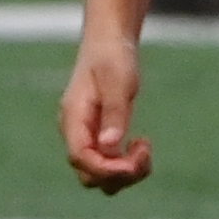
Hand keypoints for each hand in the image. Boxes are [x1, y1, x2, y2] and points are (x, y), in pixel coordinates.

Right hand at [59, 30, 151, 192]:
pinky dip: (127, 164)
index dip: (107, 169)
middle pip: (89, 175)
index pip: (80, 158)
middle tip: (145, 149)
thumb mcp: (119, 81)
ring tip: (144, 146)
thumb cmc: (113, 57)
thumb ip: (114, 112)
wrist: (108, 43)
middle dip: (119, 174)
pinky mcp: (96, 138)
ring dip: (125, 172)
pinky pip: (108, 164)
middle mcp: (75, 132)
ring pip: (99, 175)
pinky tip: (141, 144)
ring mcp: (85, 137)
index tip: (135, 162)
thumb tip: (110, 145)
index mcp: (74, 118)